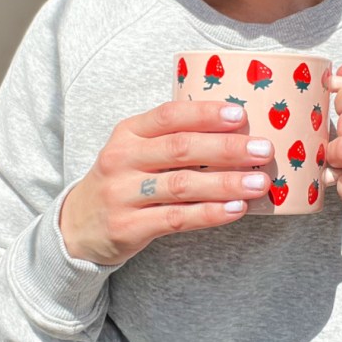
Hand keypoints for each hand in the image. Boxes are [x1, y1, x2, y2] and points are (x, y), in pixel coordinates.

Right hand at [60, 101, 273, 264]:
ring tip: (259, 183)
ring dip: (226, 183)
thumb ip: (173, 139)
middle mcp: (122, 159)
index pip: (169, 115)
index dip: (206, 114)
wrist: (77, 227)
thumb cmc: (124, 182)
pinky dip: (209, 213)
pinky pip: (176, 218)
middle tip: (264, 150)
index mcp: (128, 132)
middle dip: (227, 148)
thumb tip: (237, 133)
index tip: (241, 114)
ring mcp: (122, 194)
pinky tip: (236, 209)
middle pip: (181, 149)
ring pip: (182, 185)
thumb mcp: (136, 151)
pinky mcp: (127, 227)